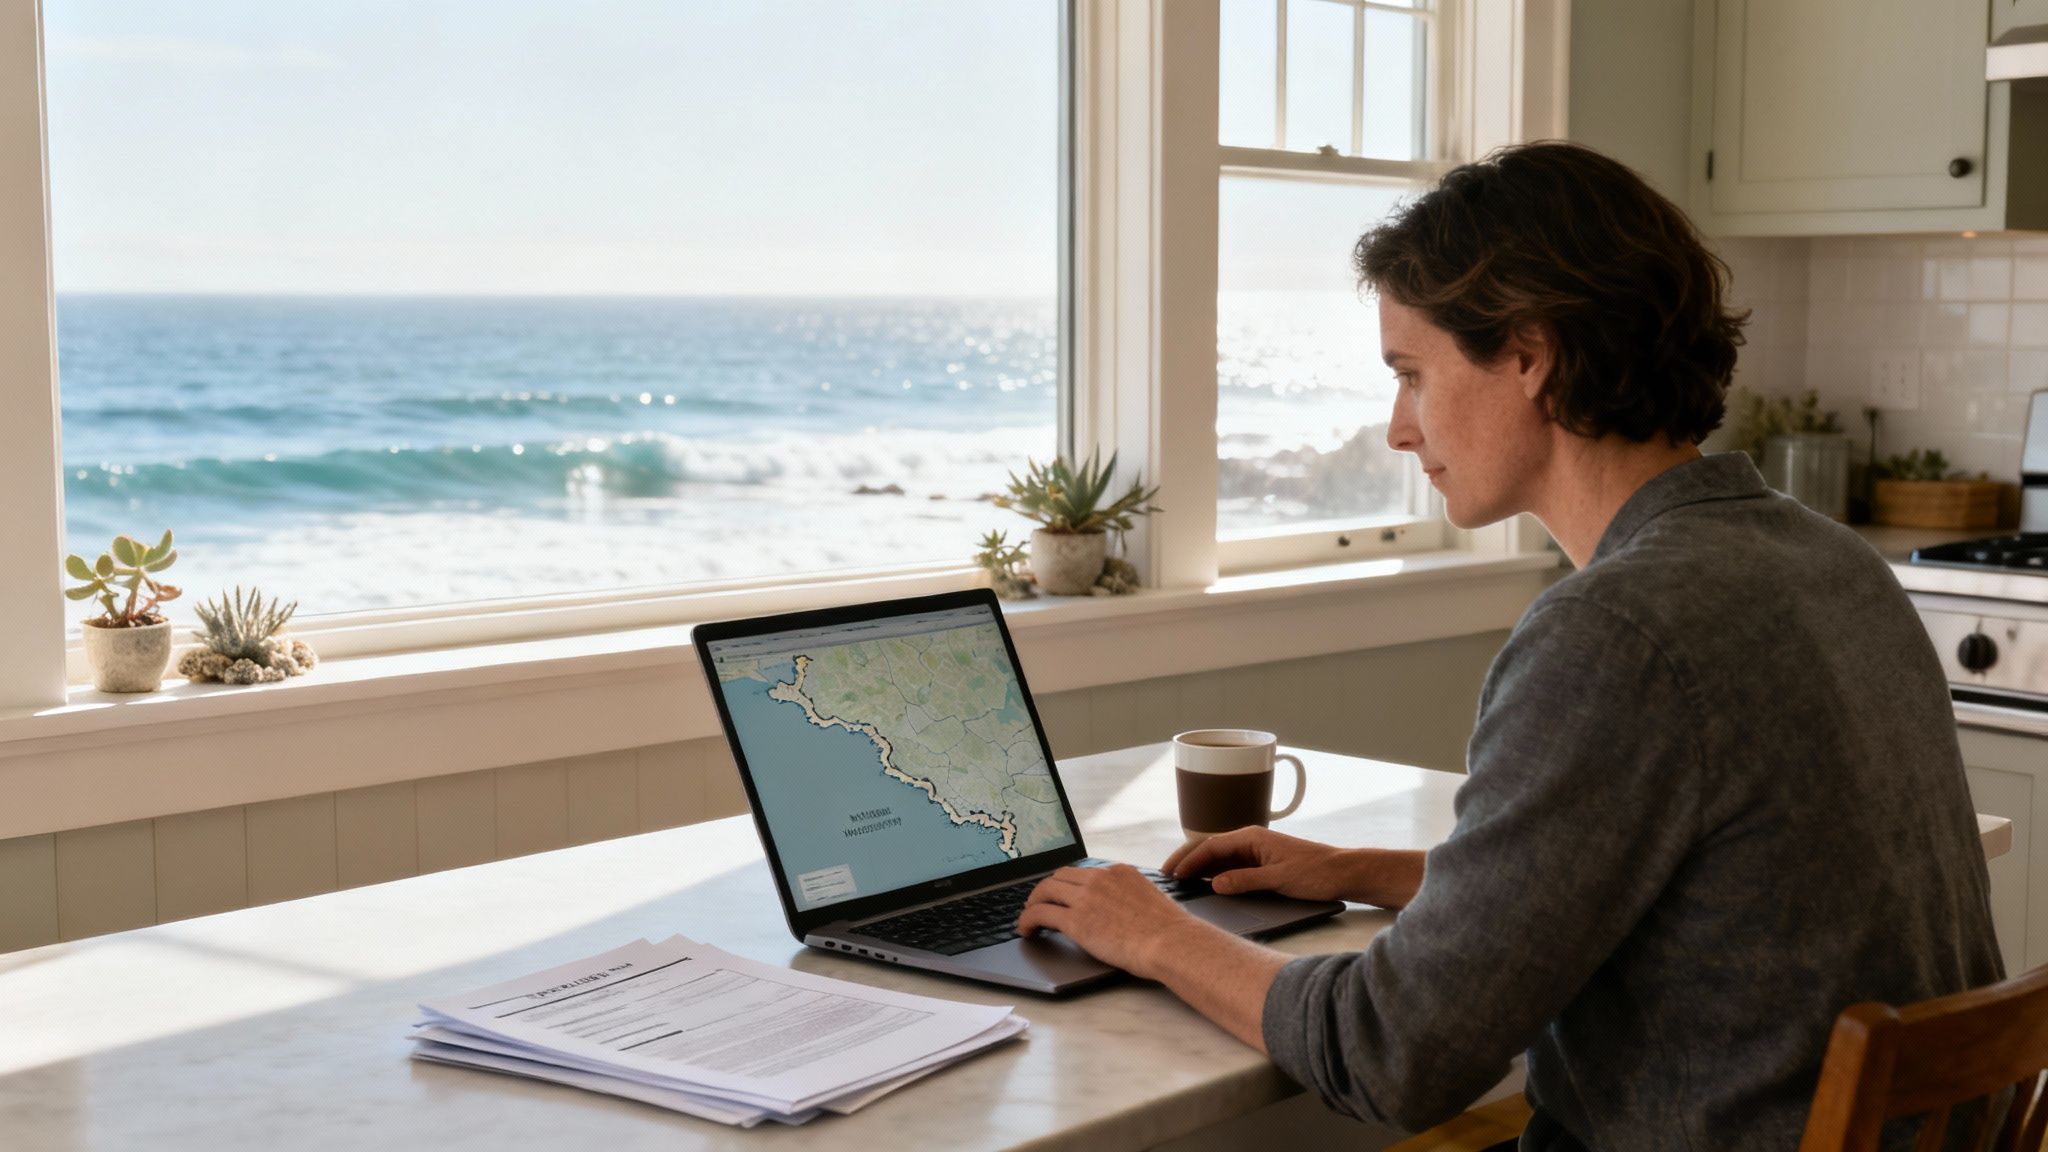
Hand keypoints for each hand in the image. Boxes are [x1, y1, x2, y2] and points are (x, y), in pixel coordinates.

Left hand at [1016, 864, 1205, 979]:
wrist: (1170, 942)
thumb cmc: (1169, 931)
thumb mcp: (1150, 900)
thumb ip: (1130, 898)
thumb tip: (1122, 911)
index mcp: (1119, 872)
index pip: (1084, 872)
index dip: (1069, 884)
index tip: (1063, 894)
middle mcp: (1100, 878)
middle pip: (1061, 876)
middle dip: (1048, 889)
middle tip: (1040, 902)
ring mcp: (1086, 897)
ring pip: (1046, 890)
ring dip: (1033, 902)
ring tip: (1028, 916)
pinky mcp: (1076, 920)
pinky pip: (1040, 913)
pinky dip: (1027, 919)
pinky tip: (1026, 929)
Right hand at [1163, 827, 1423, 907]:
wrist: (1344, 872)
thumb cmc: (1316, 872)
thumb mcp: (1278, 879)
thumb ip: (1245, 880)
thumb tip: (1214, 883)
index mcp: (1252, 837)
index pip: (1210, 845)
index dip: (1189, 859)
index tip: (1172, 873)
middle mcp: (1250, 840)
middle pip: (1209, 847)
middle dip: (1186, 858)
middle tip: (1164, 874)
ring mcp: (1255, 851)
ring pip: (1218, 856)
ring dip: (1197, 866)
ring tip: (1177, 880)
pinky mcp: (1261, 863)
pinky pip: (1230, 865)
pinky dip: (1213, 872)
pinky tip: (1204, 883)